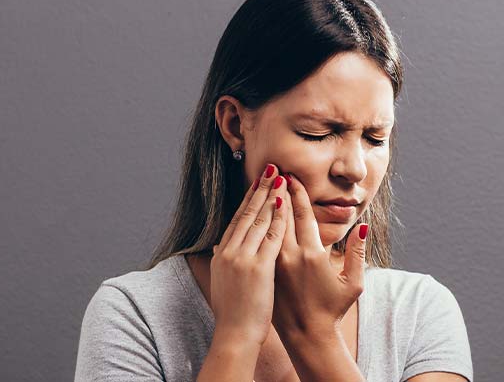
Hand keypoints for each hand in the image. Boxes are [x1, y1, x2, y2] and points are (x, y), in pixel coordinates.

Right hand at [208, 163, 289, 347]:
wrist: (235, 334)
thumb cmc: (233, 313)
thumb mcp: (221, 282)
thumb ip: (223, 262)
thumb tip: (218, 247)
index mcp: (222, 254)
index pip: (237, 219)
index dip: (248, 199)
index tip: (257, 183)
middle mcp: (230, 251)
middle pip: (247, 213)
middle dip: (260, 189)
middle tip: (271, 168)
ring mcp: (243, 258)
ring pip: (259, 219)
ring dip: (271, 196)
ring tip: (280, 177)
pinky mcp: (258, 267)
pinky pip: (271, 236)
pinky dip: (278, 217)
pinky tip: (285, 202)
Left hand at [271, 172, 367, 336]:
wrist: (306, 335)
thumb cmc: (333, 309)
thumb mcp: (354, 283)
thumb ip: (358, 252)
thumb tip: (363, 226)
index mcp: (313, 255)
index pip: (302, 215)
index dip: (297, 193)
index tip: (291, 175)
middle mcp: (290, 256)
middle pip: (281, 215)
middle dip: (277, 191)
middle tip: (272, 169)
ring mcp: (274, 264)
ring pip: (266, 227)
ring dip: (263, 205)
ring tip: (260, 184)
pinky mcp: (265, 272)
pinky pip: (258, 242)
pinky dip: (255, 225)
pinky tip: (252, 213)